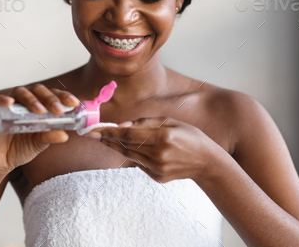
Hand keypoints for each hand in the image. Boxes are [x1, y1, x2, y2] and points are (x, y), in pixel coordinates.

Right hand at [0, 84, 79, 173]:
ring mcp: (8, 103)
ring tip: (40, 111)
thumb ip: (50, 137)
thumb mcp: (39, 144)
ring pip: (20, 92)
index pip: (53, 95)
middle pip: (39, 90)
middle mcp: (25, 101)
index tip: (75, 103)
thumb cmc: (21, 148)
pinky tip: (9, 102)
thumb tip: (65, 135)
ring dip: (31, 100)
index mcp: (39, 105)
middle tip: (59, 110)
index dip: (64, 96)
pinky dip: (1, 99)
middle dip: (50, 99)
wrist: (0, 161)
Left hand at [83, 116, 221, 182]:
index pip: (128, 134)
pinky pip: (138, 164)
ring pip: (128, 156)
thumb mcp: (170, 121)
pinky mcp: (157, 177)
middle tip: (92, 134)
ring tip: (104, 139)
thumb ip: (145, 122)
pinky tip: (128, 148)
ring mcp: (157, 169)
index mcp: (163, 137)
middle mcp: (159, 155)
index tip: (94, 129)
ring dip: (115, 147)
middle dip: (107, 139)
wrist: (206, 162)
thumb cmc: (189, 137)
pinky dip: (131, 155)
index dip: (109, 132)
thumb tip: (122, 125)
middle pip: (125, 146)